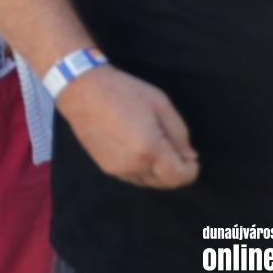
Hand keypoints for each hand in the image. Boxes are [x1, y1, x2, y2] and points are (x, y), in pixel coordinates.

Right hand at [57, 65, 199, 188]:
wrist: (81, 89)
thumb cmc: (122, 91)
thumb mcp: (160, 104)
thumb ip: (180, 134)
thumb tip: (189, 156)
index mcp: (149, 149)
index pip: (178, 177)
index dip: (190, 170)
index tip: (191, 158)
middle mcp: (132, 164)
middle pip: (164, 183)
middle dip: (175, 171)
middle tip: (174, 150)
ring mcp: (116, 167)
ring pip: (147, 182)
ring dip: (157, 172)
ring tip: (154, 147)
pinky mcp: (104, 165)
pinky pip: (131, 176)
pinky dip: (140, 169)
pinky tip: (137, 148)